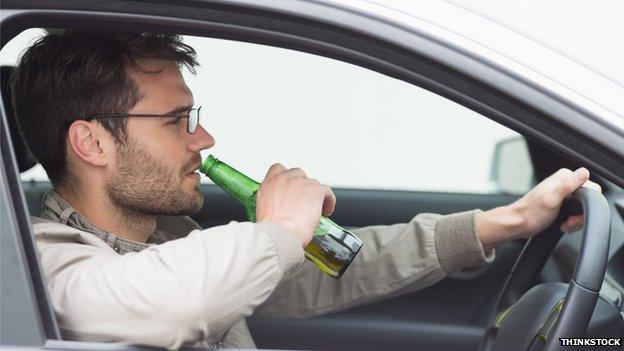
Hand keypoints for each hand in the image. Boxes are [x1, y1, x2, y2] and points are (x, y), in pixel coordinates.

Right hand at [256, 163, 335, 246]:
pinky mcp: (315, 189)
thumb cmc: (272, 228)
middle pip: (298, 174)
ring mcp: (301, 182)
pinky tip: (326, 210)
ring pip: (313, 183)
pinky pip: (327, 191)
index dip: (287, 179)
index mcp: (270, 183)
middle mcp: (284, 179)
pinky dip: (328, 201)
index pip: (278, 169)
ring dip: (314, 195)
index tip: (290, 189)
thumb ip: (273, 201)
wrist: (279, 233)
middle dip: (302, 186)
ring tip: (315, 209)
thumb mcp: (264, 210)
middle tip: (303, 201)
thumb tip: (282, 207)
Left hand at [477, 168, 601, 249]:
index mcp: (564, 177)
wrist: (517, 224)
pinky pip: (575, 213)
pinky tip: (562, 225)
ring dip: (575, 220)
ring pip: (582, 208)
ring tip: (564, 224)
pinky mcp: (561, 204)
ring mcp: (562, 193)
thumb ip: (568, 185)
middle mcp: (564, 183)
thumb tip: (584, 172)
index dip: (587, 204)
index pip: (591, 188)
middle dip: (580, 215)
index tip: (574, 213)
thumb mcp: (552, 199)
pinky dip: (571, 222)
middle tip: (568, 222)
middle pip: (588, 200)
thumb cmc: (530, 213)